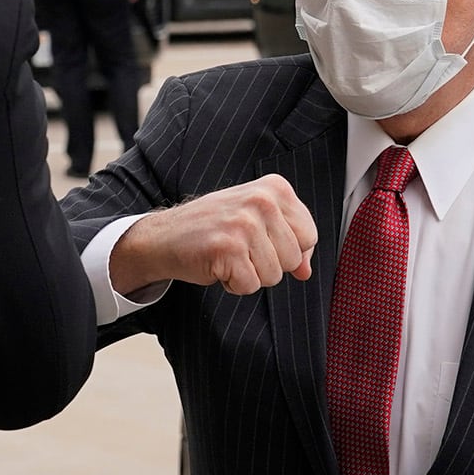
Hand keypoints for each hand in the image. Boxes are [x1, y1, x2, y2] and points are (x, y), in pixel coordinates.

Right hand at [108, 174, 315, 296]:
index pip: (309, 235)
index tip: (261, 241)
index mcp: (274, 188)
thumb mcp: (256, 221)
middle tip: (240, 249)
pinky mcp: (228, 248)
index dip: (288, 250)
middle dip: (269, 264)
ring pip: (273, 275)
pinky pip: (250, 285)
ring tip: (229, 256)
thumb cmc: (212, 228)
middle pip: (293, 258)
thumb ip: (287, 241)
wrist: (164, 236)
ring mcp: (244, 223)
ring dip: (250, 275)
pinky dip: (233, 284)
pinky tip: (218, 265)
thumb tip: (306, 271)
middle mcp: (262, 200)